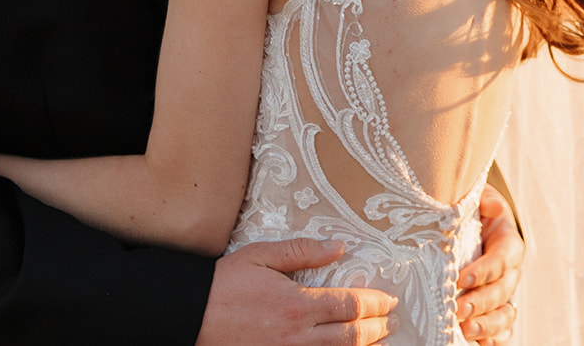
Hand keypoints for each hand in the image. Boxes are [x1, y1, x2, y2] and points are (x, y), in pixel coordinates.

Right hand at [196, 238, 398, 345]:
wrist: (191, 316)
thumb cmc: (224, 284)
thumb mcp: (261, 256)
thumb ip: (302, 251)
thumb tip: (339, 247)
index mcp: (297, 303)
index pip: (350, 305)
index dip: (376, 304)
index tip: (390, 300)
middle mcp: (298, 335)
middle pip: (352, 336)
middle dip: (378, 328)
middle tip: (392, 322)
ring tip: (378, 339)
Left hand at [455, 186, 522, 343]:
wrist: (472, 224)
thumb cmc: (472, 212)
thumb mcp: (479, 200)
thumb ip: (485, 201)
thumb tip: (494, 208)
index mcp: (508, 244)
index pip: (501, 259)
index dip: (485, 271)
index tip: (461, 278)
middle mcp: (510, 272)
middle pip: (501, 292)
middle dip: (480, 302)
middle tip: (458, 309)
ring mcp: (504, 294)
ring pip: (504, 314)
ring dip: (487, 325)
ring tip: (465, 330)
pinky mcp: (495, 309)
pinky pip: (501, 330)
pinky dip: (493, 339)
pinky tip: (476, 343)